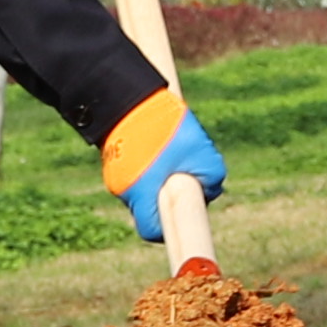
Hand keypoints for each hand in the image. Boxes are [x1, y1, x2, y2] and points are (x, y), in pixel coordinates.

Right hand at [101, 93, 228, 239]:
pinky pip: (137, 172)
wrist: (130, 95)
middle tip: (183, 175)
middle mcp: (123, 189)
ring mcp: (115, 174)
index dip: (170, 230)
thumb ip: (213, 180)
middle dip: (169, 199)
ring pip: (145, 189)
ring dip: (160, 178)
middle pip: (151, 209)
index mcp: (142, 194)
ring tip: (169, 150)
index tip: (182, 219)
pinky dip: (150, 165)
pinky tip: (157, 143)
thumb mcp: (201, 153)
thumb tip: (209, 192)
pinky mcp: (114, 159)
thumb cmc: (164, 125)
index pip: (152, 231)